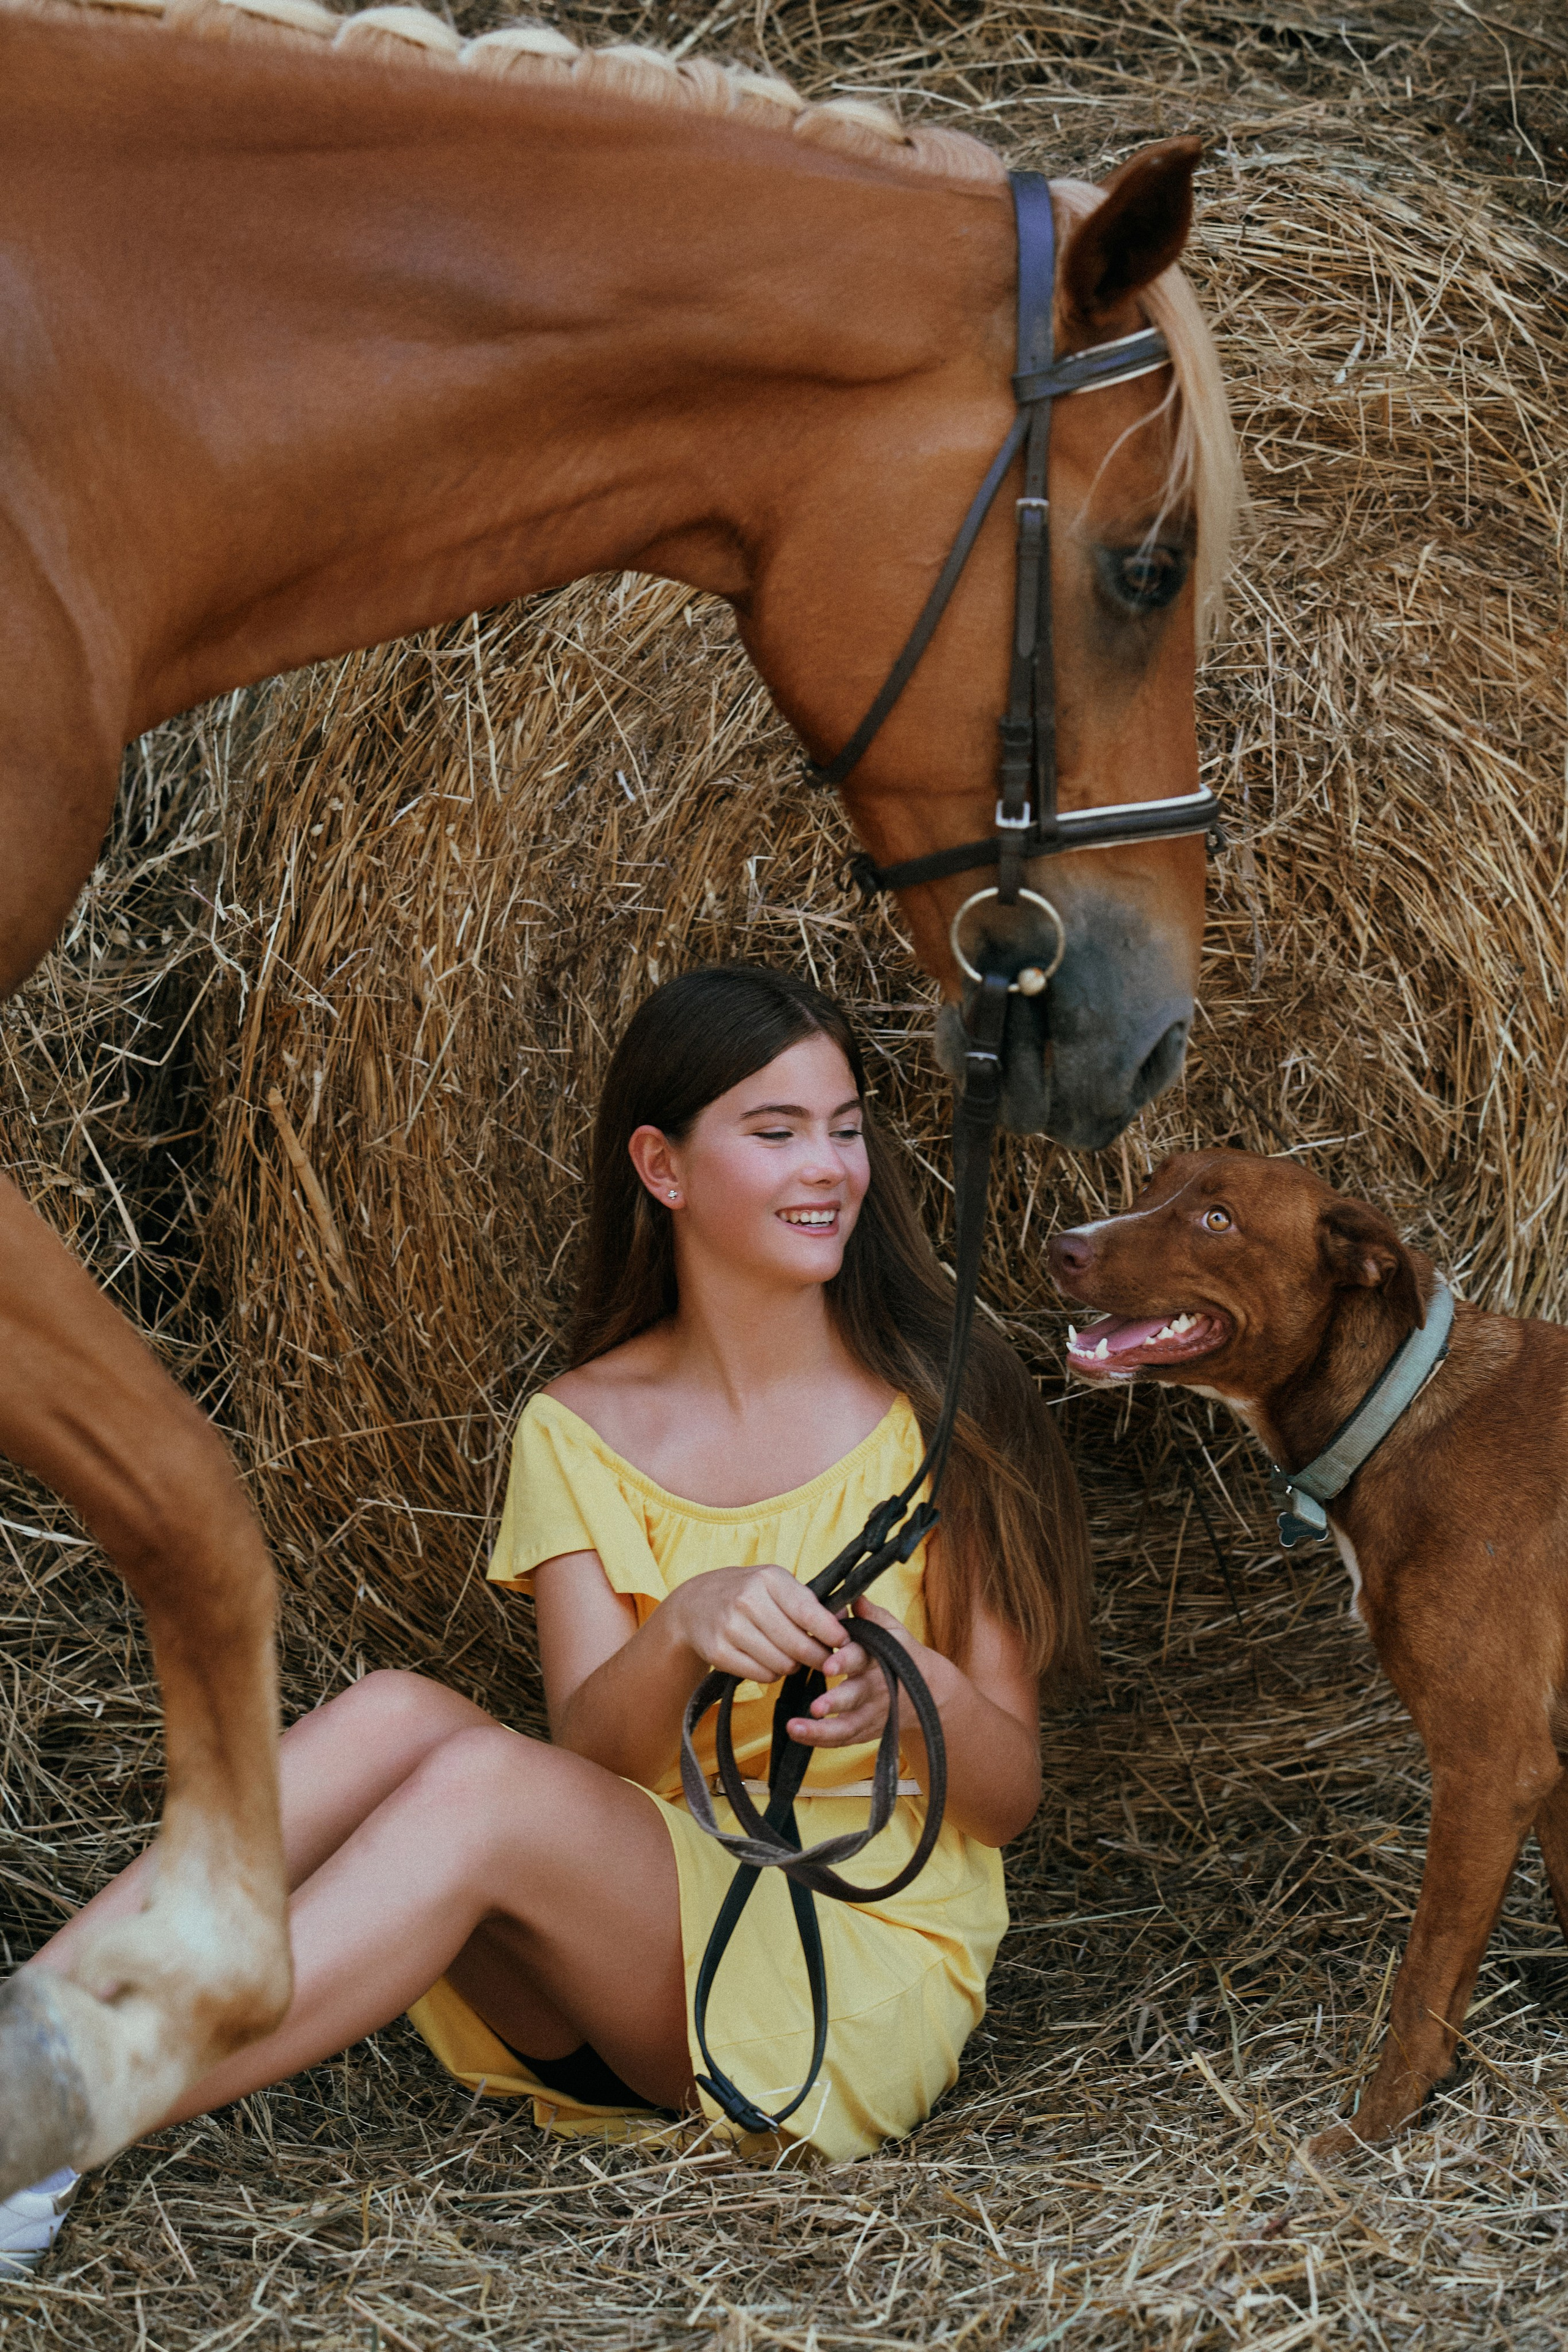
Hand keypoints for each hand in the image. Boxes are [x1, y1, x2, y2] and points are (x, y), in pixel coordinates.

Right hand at [668, 1564, 850, 1687]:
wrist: (694, 1604)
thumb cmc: (747, 1593)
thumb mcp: (776, 1584)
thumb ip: (808, 1602)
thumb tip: (844, 1620)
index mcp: (768, 1579)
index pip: (809, 1612)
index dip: (831, 1633)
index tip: (845, 1643)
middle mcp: (747, 1600)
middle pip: (798, 1645)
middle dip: (818, 1657)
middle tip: (824, 1659)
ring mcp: (730, 1627)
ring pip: (782, 1664)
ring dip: (793, 1666)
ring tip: (790, 1656)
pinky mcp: (718, 1652)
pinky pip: (762, 1676)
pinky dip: (772, 1674)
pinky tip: (768, 1660)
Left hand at [785, 1597, 926, 1749]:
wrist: (930, 1692)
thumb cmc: (902, 1654)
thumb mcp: (893, 1630)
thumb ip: (871, 1615)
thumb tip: (853, 1596)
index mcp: (879, 1659)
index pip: (861, 1658)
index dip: (845, 1661)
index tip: (827, 1665)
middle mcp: (875, 1689)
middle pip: (856, 1696)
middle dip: (836, 1701)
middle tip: (816, 1707)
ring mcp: (871, 1714)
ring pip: (847, 1726)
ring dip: (820, 1729)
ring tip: (794, 1727)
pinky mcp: (866, 1731)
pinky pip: (842, 1740)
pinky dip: (820, 1740)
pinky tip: (797, 1735)